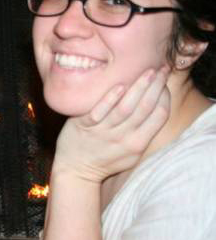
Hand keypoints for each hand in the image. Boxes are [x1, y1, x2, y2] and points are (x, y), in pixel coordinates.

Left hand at [53, 65, 170, 182]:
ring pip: (125, 108)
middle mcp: (123, 138)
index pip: (160, 116)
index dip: (165, 97)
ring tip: (146, 71)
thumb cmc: (105, 158)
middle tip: (161, 69)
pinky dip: (110, 99)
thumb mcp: (131, 152)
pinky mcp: (84, 127)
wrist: (75, 170)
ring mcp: (103, 132)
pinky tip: (119, 85)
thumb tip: (157, 105)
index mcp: (137, 143)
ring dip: (138, 88)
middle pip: (145, 108)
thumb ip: (144, 132)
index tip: (164, 81)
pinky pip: (99, 112)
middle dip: (156, 86)